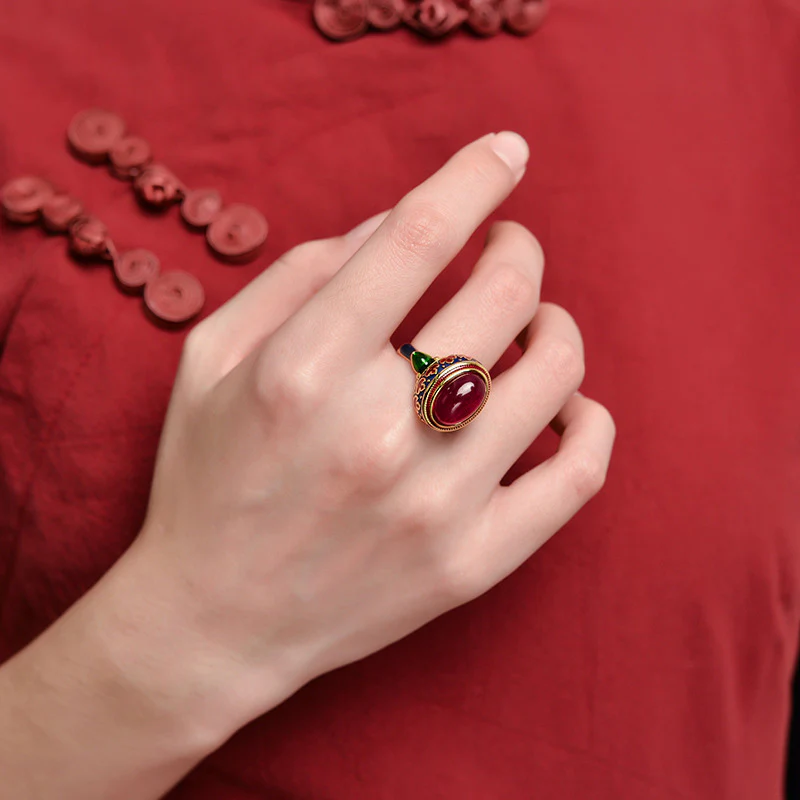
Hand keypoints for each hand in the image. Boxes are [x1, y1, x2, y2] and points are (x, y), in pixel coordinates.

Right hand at [133, 131, 615, 733]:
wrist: (215, 623)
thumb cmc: (207, 481)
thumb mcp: (211, 360)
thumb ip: (297, 276)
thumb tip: (394, 226)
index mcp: (304, 370)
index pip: (418, 236)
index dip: (474, 176)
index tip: (504, 153)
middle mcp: (376, 432)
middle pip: (503, 294)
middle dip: (517, 249)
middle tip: (506, 250)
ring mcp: (435, 505)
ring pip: (555, 374)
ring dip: (557, 325)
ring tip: (536, 323)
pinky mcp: (471, 563)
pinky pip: (579, 475)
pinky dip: (590, 421)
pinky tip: (566, 405)